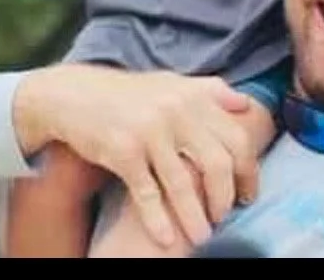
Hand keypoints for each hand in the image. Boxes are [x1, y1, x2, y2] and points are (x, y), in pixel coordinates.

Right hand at [12, 65, 259, 248]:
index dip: (248, 171)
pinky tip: (166, 239)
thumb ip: (209, 92)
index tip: (247, 193)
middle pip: (217, 163)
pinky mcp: (122, 151)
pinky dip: (159, 220)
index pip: (236, 138)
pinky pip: (147, 193)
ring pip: (183, 184)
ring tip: (203, 237)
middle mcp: (174, 111)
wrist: (75, 95)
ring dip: (196, 217)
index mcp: (192, 96)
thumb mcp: (170, 83)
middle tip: (224, 216)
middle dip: (225, 197)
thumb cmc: (128, 94)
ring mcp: (148, 131)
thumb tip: (246, 106)